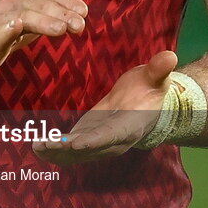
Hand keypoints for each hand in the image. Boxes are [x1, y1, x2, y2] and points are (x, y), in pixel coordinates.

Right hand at [0, 0, 97, 73]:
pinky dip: (10, 27)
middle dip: (63, 12)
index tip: (83, 11)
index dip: (69, 1)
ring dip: (45, 21)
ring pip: (27, 15)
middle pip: (44, 3)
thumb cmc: (10, 21)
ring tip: (61, 29)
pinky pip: (2, 28)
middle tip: (80, 25)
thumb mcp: (41, 3)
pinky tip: (16, 27)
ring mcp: (4, 15)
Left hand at [32, 49, 177, 163]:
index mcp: (129, 126)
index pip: (110, 135)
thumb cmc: (151, 90)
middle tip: (46, 146)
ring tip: (37, 148)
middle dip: (67, 149)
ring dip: (57, 152)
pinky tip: (37, 147)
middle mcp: (113, 140)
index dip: (94, 140)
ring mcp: (100, 142)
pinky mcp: (88, 138)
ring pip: (77, 153)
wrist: (147, 106)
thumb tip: (171, 55)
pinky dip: (55, 150)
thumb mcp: (156, 78)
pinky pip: (71, 149)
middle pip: (89, 148)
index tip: (76, 143)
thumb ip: (159, 69)